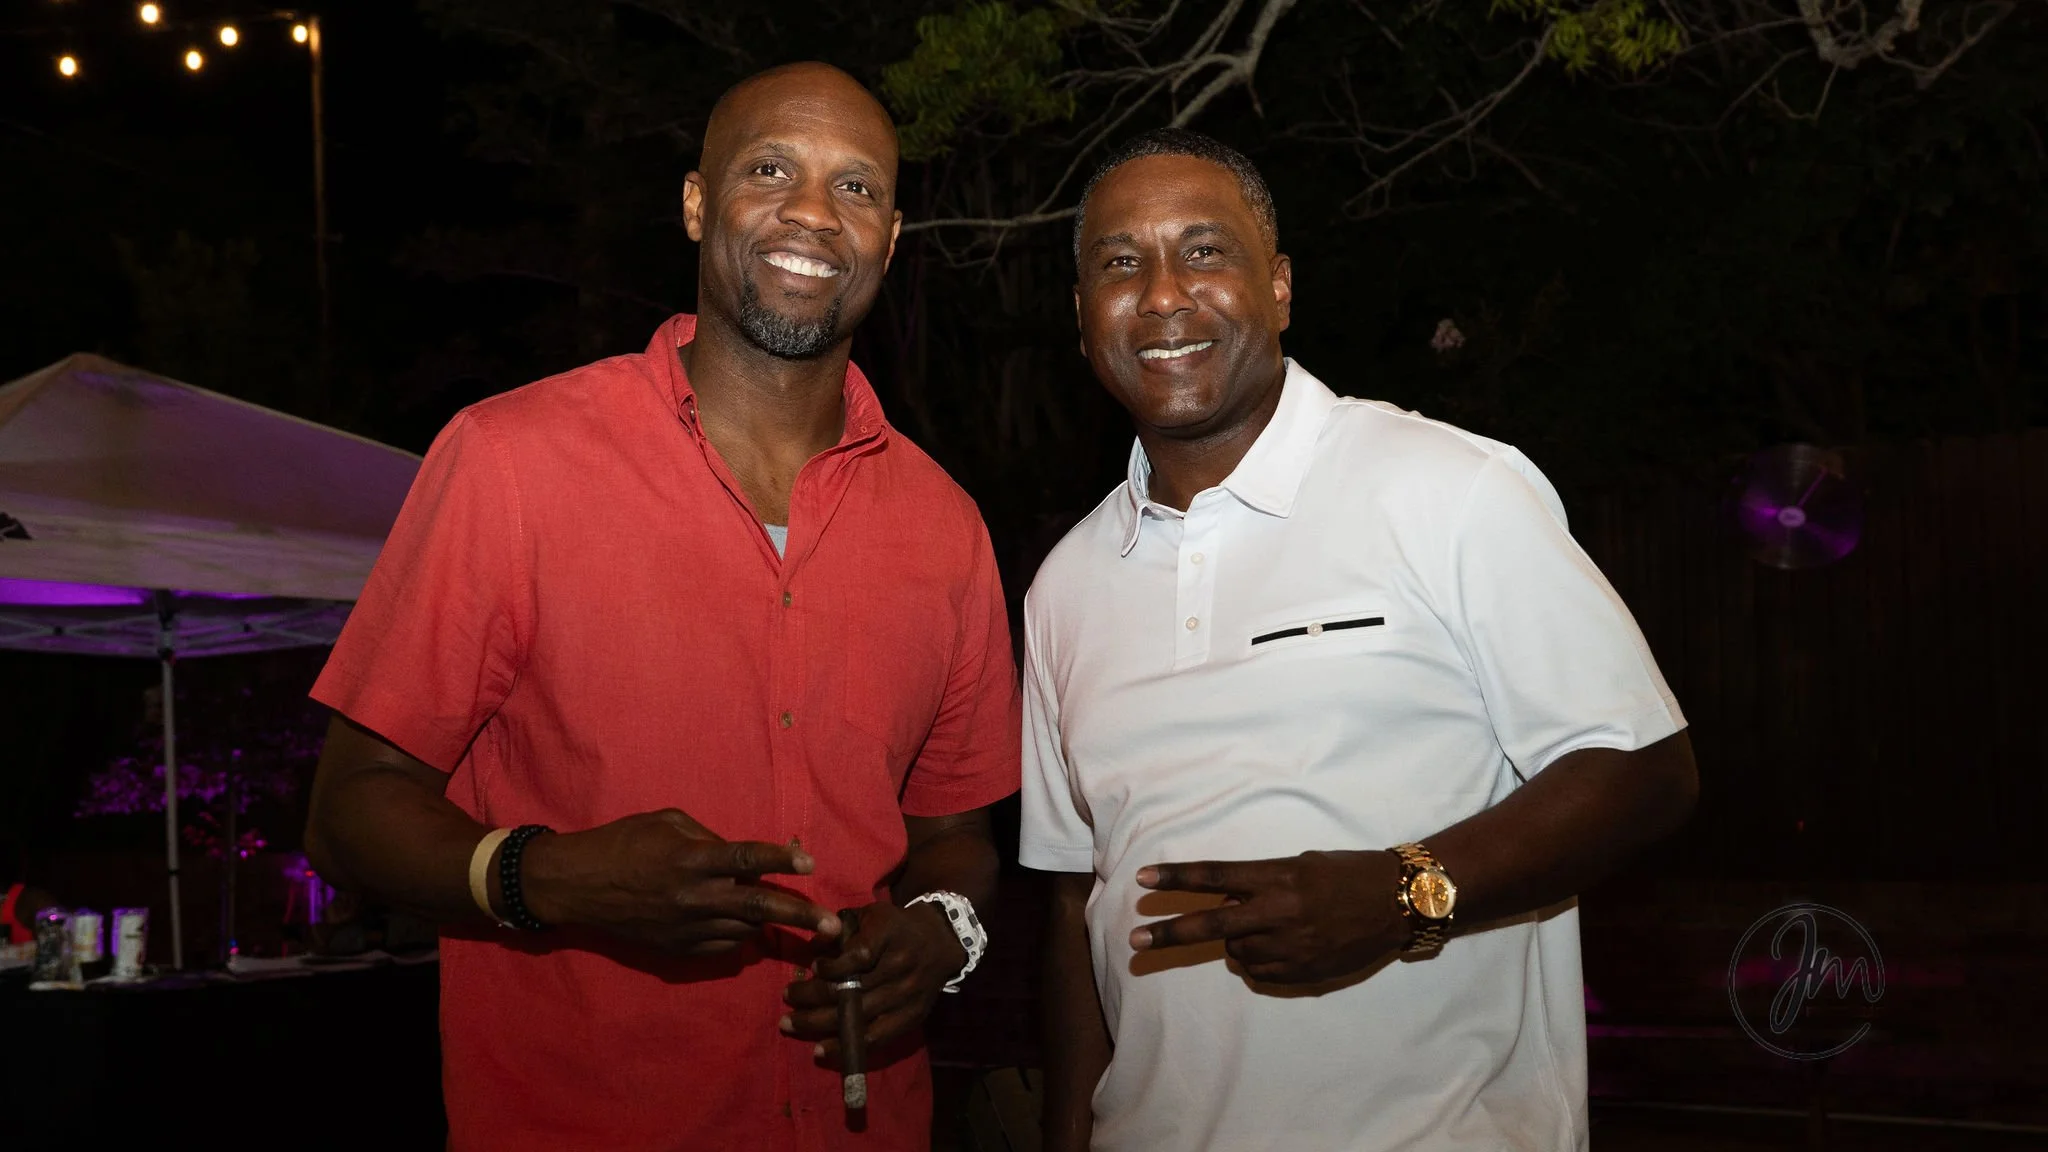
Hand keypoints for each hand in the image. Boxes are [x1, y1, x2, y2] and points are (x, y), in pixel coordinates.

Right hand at [519, 809, 838, 954]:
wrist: (578, 886)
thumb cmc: (623, 842)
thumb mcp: (667, 823)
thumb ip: (709, 838)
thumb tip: (742, 857)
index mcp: (692, 858)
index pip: (747, 857)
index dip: (781, 859)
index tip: (810, 862)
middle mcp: (694, 896)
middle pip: (759, 906)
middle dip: (801, 916)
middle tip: (833, 927)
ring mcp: (686, 927)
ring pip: (745, 929)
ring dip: (768, 923)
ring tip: (792, 919)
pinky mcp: (678, 949)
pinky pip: (723, 948)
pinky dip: (739, 938)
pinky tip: (745, 928)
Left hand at [781, 899, 966, 1065]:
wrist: (941, 941)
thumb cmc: (897, 926)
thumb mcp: (872, 914)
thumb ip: (842, 927)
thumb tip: (813, 947)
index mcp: (890, 936)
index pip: (859, 956)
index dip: (832, 966)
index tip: (813, 967)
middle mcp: (900, 968)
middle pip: (851, 991)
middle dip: (811, 998)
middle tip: (785, 997)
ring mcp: (906, 997)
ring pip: (858, 1018)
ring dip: (819, 1024)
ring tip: (790, 1023)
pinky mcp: (911, 1017)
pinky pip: (875, 1039)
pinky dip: (846, 1046)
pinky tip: (821, 1049)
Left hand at [1130, 850, 1406, 984]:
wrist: (1398, 902)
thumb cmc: (1347, 873)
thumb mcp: (1300, 865)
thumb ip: (1262, 883)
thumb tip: (1228, 904)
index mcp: (1277, 876)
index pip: (1215, 876)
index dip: (1177, 878)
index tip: (1143, 880)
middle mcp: (1279, 911)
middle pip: (1211, 924)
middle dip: (1169, 933)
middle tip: (1135, 939)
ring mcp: (1291, 945)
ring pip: (1237, 951)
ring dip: (1239, 941)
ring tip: (1268, 927)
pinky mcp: (1303, 970)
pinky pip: (1261, 971)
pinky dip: (1262, 960)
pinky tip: (1284, 946)